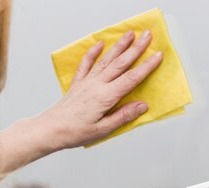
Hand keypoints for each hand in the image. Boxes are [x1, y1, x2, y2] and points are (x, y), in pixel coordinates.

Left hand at [38, 30, 162, 149]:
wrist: (50, 129)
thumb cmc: (75, 132)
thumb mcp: (103, 129)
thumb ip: (123, 116)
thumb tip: (141, 106)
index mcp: (105, 97)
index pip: (131, 79)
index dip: (146, 66)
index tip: (157, 56)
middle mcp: (96, 85)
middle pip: (120, 63)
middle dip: (136, 48)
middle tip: (147, 36)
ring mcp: (86, 82)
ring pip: (106, 59)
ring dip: (119, 46)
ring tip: (129, 34)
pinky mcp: (78, 83)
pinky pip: (86, 63)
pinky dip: (93, 52)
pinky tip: (99, 44)